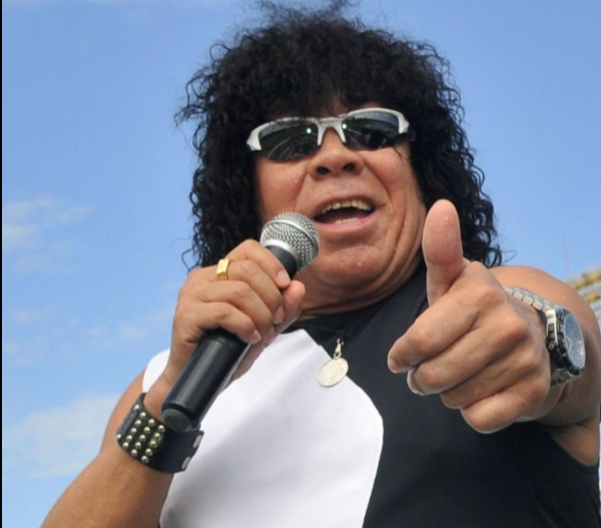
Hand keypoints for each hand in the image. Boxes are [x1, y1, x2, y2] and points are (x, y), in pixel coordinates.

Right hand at [159, 240, 305, 396]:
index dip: (271, 264)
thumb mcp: (265, 327)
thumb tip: (298, 287)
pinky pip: (224, 312)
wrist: (200, 379)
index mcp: (218, 273)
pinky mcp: (186, 315)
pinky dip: (244, 325)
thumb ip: (284, 308)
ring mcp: (191, 295)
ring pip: (239, 291)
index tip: (285, 285)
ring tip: (263, 333)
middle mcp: (202, 278)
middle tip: (276, 320)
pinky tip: (249, 337)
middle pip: (247, 270)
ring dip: (260, 315)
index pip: (248, 249)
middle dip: (271, 296)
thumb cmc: (227, 351)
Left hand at [387, 200, 552, 432]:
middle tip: (425, 371)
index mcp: (479, 292)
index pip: (417, 341)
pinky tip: (480, 390)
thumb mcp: (451, 281)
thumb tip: (441, 206)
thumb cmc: (472, 310)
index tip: (400, 357)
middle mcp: (507, 323)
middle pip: (433, 375)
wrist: (531, 336)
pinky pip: (480, 418)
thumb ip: (440, 249)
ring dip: (446, 393)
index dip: (402, 355)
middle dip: (421, 378)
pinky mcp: (534, 391)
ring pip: (454, 397)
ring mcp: (525, 358)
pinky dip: (471, 411)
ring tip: (455, 375)